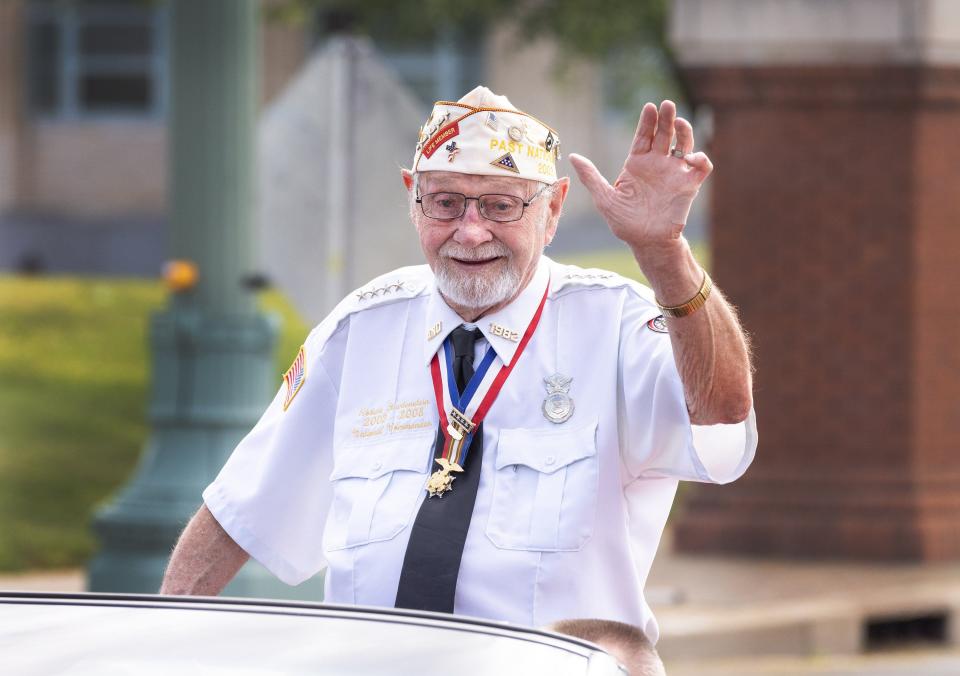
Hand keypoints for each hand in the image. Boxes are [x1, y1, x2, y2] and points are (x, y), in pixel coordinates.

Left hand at [568, 100, 712, 251]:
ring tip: (679, 123)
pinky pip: (701, 167)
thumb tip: (572, 156)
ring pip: (684, 144)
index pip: (644, 135)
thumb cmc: (624, 222)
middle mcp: (657, 164)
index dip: (647, 121)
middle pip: (664, 134)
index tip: (649, 108)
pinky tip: (691, 157)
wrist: (646, 242)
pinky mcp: (689, 185)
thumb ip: (591, 176)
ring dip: (684, 131)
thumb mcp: (604, 198)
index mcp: (637, 163)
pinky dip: (700, 158)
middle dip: (666, 118)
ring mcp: (674, 173)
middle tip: (667, 105)